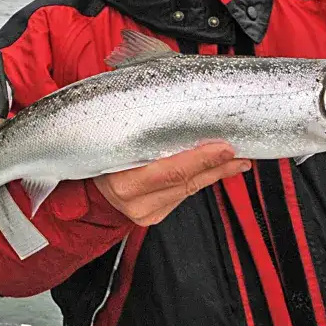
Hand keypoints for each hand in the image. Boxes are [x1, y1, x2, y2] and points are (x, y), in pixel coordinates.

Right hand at [93, 142, 250, 225]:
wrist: (88, 186)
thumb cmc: (102, 154)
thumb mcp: (114, 138)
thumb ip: (140, 129)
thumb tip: (178, 108)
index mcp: (119, 178)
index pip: (169, 170)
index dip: (200, 159)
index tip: (224, 147)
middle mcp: (132, 199)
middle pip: (184, 181)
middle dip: (215, 165)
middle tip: (237, 152)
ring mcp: (143, 212)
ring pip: (188, 189)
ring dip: (215, 173)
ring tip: (236, 160)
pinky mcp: (152, 217)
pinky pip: (183, 195)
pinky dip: (201, 180)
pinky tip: (216, 170)